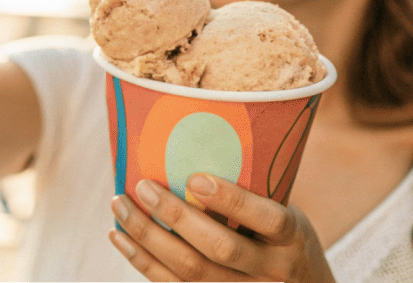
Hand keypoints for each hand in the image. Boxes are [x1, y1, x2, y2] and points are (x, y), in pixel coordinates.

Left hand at [110, 174, 334, 281]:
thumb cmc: (283, 240)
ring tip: (120, 205)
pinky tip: (120, 237)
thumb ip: (253, 192)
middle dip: (177, 216)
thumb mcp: (286, 213)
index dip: (232, 201)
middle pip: (220, 248)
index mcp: (292, 239)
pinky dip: (142, 261)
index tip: (196, 178)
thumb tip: (193, 143)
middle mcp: (272, 270)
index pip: (268, 219)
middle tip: (144, 186)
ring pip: (191, 272)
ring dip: (148, 237)